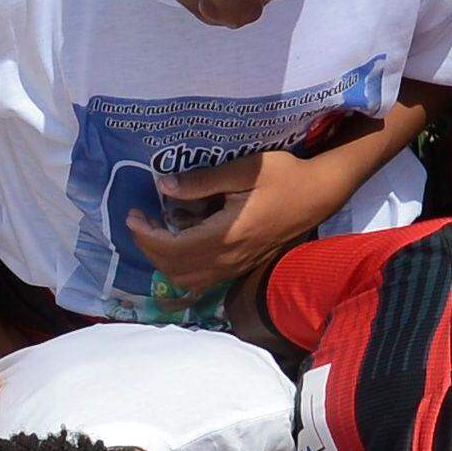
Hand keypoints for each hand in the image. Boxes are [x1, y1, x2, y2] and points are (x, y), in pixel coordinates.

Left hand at [121, 149, 350, 299]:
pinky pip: (203, 280)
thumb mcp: (244, 170)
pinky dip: (182, 269)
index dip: (145, 235)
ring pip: (187, 280)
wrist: (318, 195)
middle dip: (148, 247)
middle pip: (174, 268)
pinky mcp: (242, 267)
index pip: (173, 248)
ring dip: (164, 261)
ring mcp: (236, 267)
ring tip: (155, 233)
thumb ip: (202, 181)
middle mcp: (229, 259)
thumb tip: (164, 186)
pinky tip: (179, 247)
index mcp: (226, 235)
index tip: (133, 214)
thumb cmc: (285, 177)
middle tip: (139, 220)